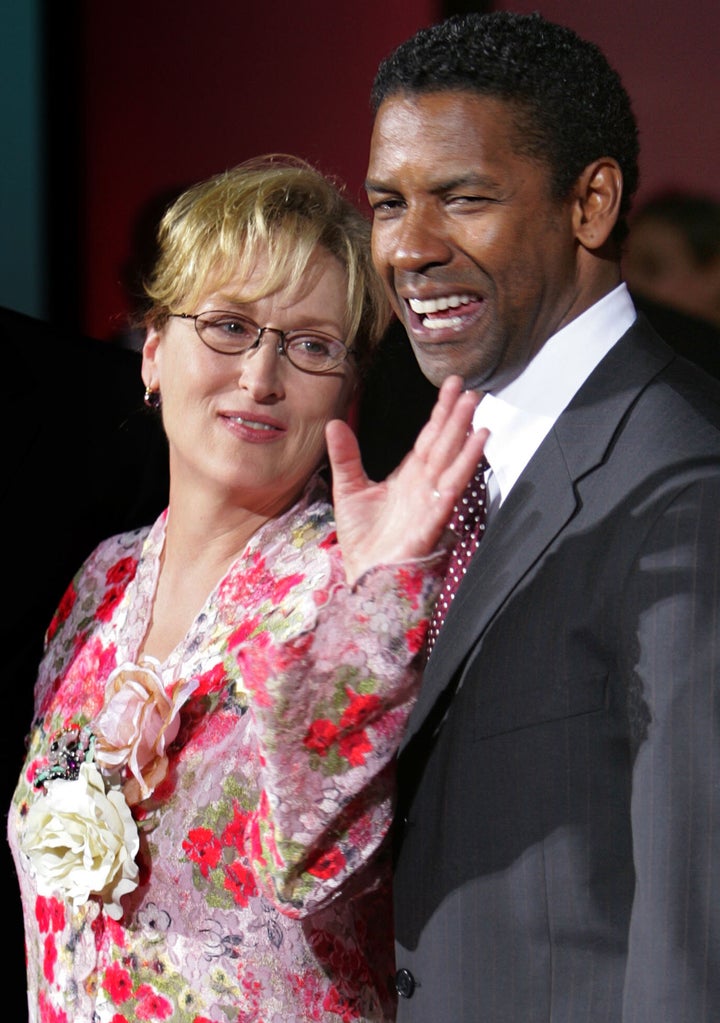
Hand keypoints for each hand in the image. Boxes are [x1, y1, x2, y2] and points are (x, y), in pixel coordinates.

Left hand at [326, 375, 487, 585]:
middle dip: (457, 419)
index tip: (452, 387)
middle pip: (443, 446)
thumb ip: (346, 457)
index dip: (441, 412)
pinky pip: (448, 494)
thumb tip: (335, 423)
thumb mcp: (348, 490)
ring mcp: (429, 504)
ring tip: (476, 414)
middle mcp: (423, 487)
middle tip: (471, 391)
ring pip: (450, 465)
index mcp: (408, 477)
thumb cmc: (363, 541)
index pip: (428, 438)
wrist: (365, 576)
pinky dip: (461, 472)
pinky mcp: (430, 523)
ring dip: (465, 441)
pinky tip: (474, 451)